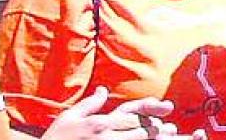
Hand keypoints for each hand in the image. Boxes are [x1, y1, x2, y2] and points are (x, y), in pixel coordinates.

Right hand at [42, 87, 204, 139]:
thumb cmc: (55, 139)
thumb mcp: (69, 118)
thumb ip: (90, 104)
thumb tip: (103, 90)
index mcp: (99, 123)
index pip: (131, 114)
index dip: (150, 112)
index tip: (164, 111)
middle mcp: (105, 136)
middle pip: (139, 131)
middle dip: (156, 129)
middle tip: (169, 129)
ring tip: (167, 138)